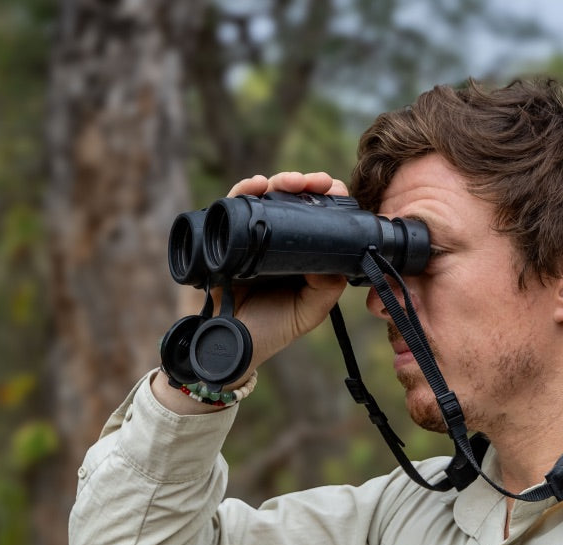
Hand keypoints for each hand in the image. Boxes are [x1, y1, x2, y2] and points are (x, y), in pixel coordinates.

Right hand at [212, 171, 349, 380]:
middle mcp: (276, 240)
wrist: (229, 345)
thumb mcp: (308, 312)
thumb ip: (327, 289)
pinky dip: (243, 191)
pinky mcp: (224, 238)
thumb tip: (337, 257)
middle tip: (315, 182)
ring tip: (289, 183)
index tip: (335, 191)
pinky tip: (255, 185)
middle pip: (292, 198)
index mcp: (300, 253)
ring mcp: (250, 236)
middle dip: (306, 183)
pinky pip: (231, 207)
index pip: (317, 215)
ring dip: (278, 181)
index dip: (328, 198)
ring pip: (264, 196)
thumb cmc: (270, 330)